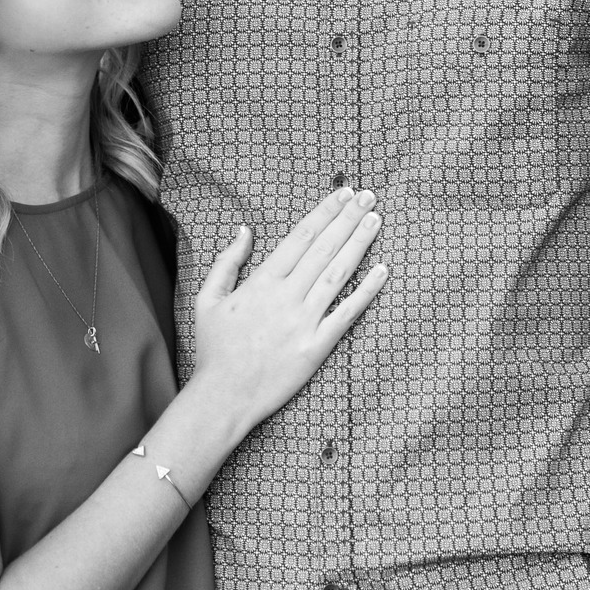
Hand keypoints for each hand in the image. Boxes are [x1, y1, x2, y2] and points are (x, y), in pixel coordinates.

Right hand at [187, 187, 386, 432]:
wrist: (224, 396)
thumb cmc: (215, 348)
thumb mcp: (207, 299)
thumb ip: (227, 262)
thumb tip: (245, 230)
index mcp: (261, 282)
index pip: (301, 236)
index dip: (325, 212)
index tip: (343, 194)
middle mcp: (286, 296)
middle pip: (324, 248)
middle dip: (348, 218)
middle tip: (368, 196)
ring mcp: (304, 321)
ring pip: (338, 273)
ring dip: (359, 243)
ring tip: (375, 220)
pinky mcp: (318, 346)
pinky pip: (347, 313)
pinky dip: (366, 291)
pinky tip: (382, 271)